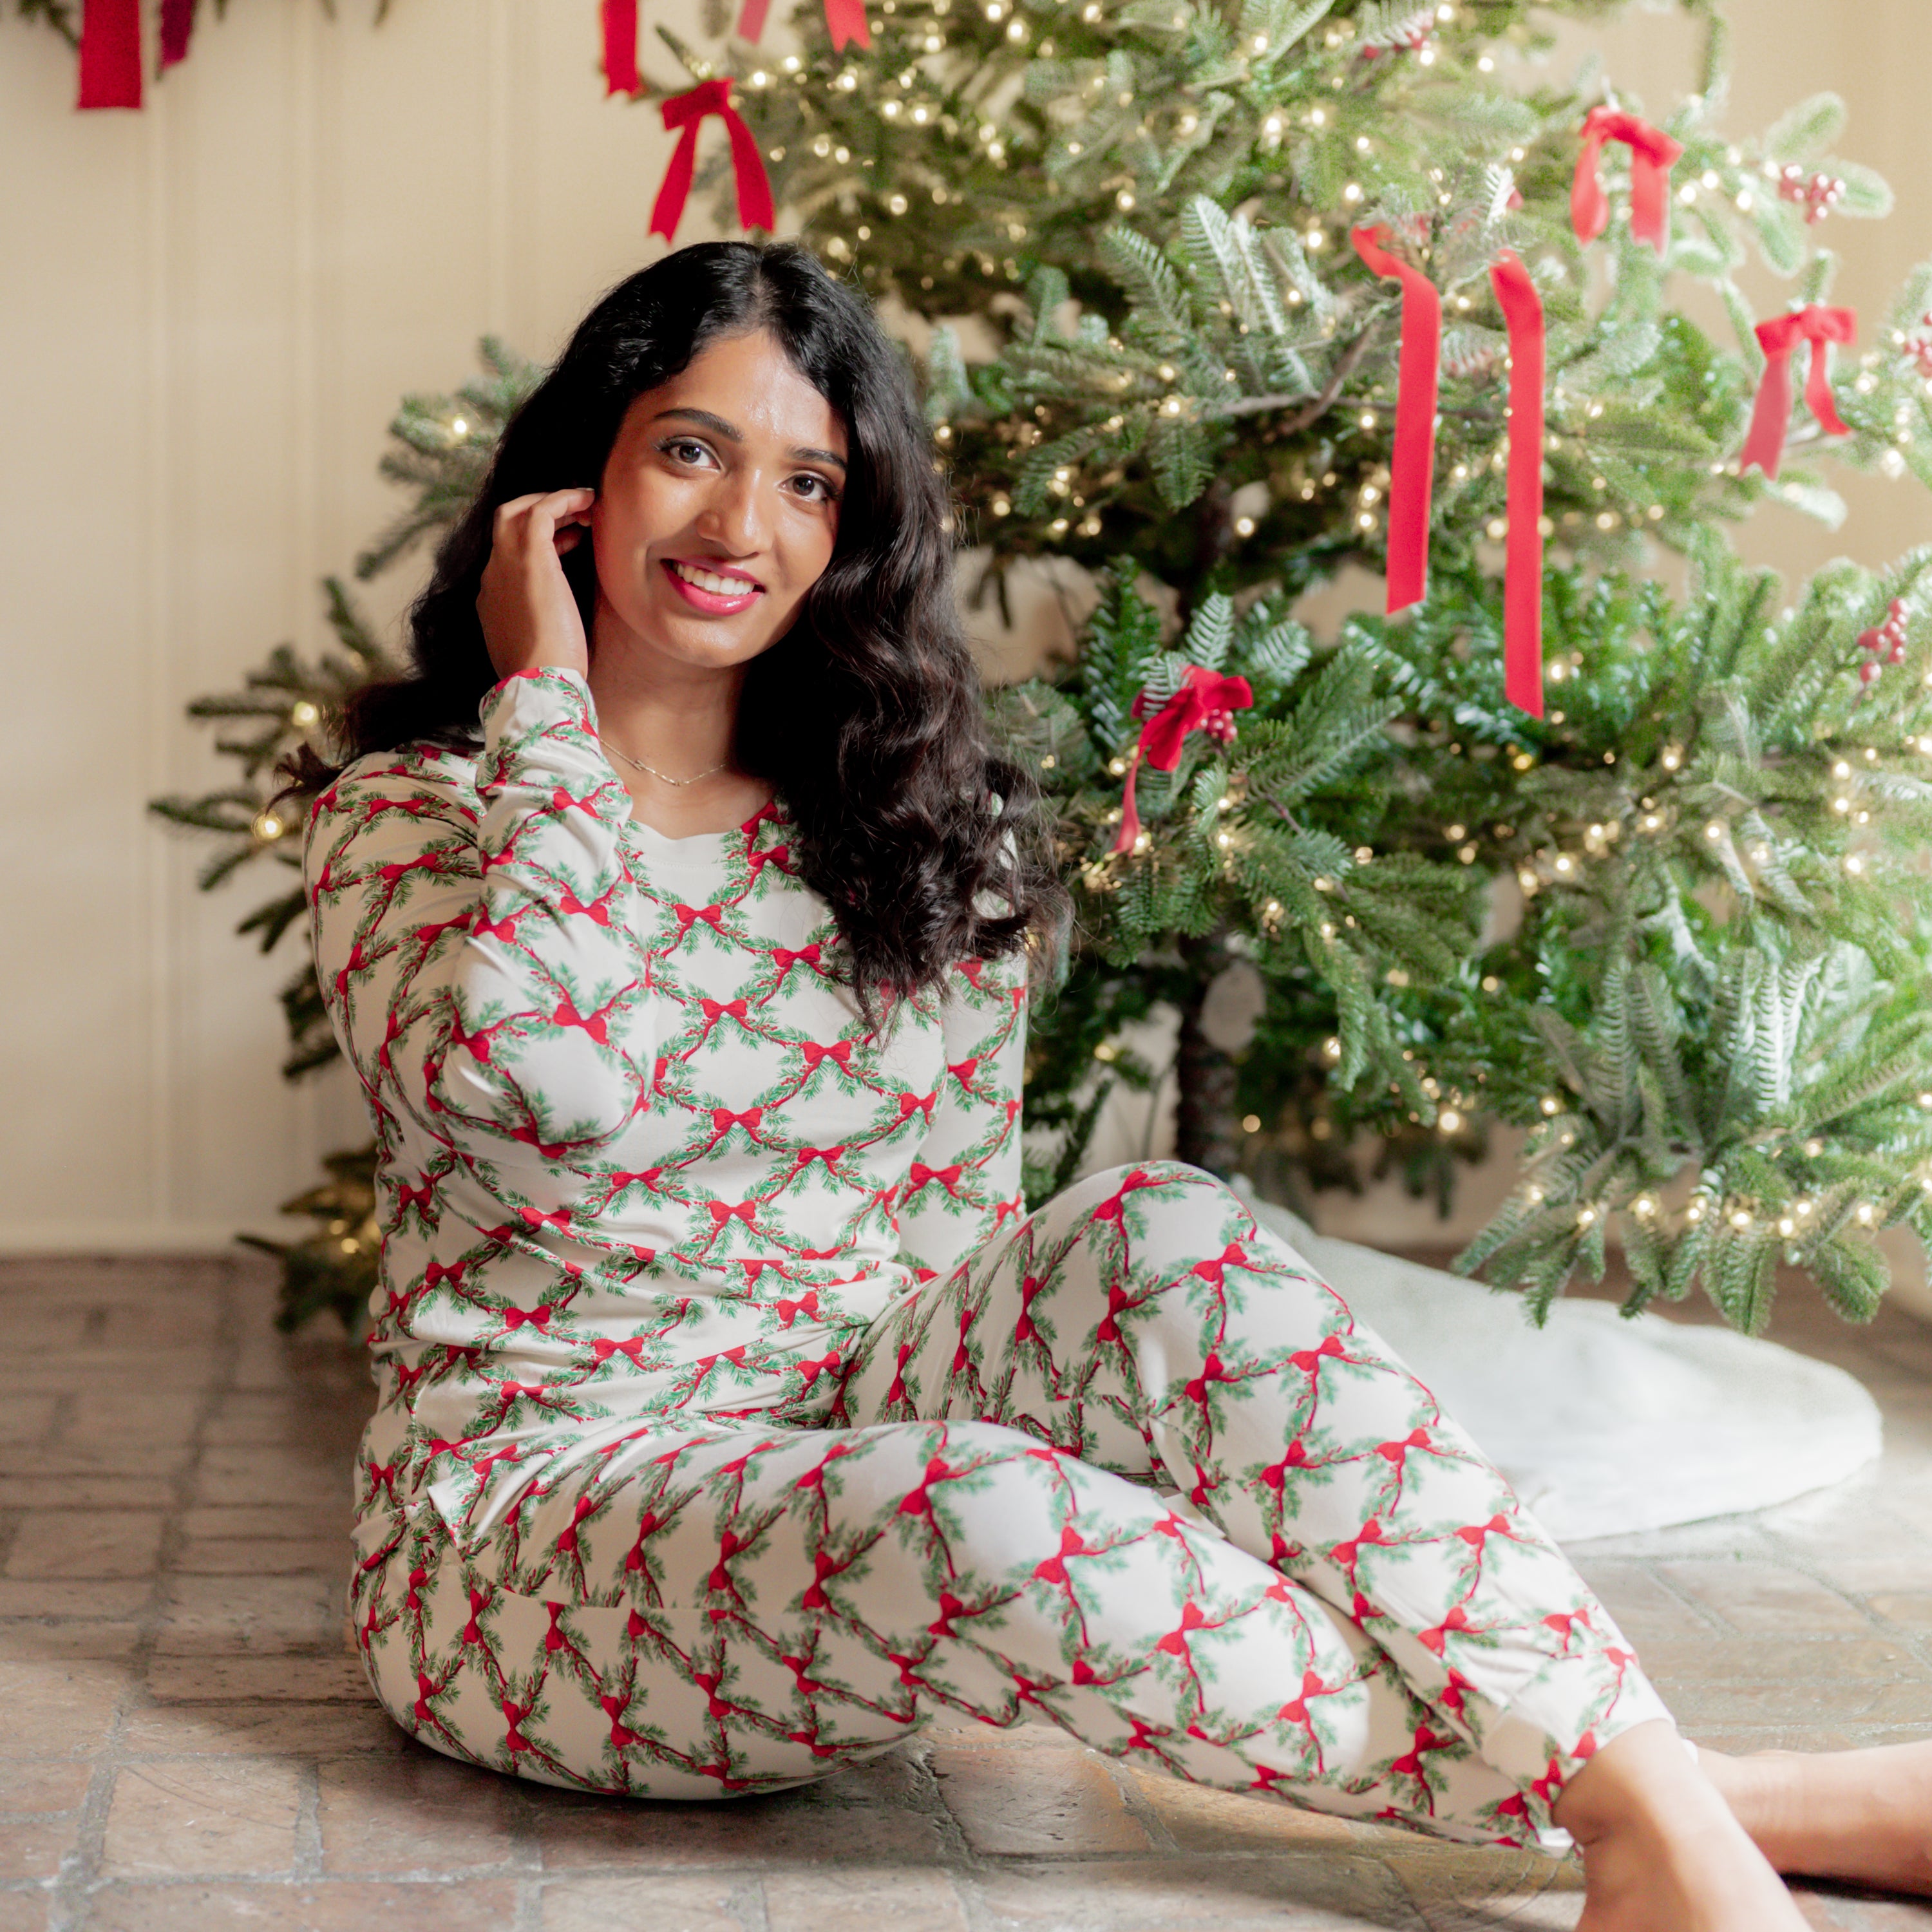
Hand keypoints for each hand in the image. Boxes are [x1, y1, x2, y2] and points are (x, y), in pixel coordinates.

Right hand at [475, 487, 595, 681]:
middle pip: (505, 522)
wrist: (540, 685)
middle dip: (537, 510)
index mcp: (491, 597)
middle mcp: (492, 575)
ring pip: (518, 510)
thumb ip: (535, 624)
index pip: (508, 552)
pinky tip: (588, 500)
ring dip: (553, 502)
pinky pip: (542, 510)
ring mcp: (506, 564)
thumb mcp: (535, 644)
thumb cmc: (547, 675)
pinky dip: (564, 500)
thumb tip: (554, 615)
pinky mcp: (531, 558)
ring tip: (586, 505)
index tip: (570, 541)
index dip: (541, 541)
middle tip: (573, 514)